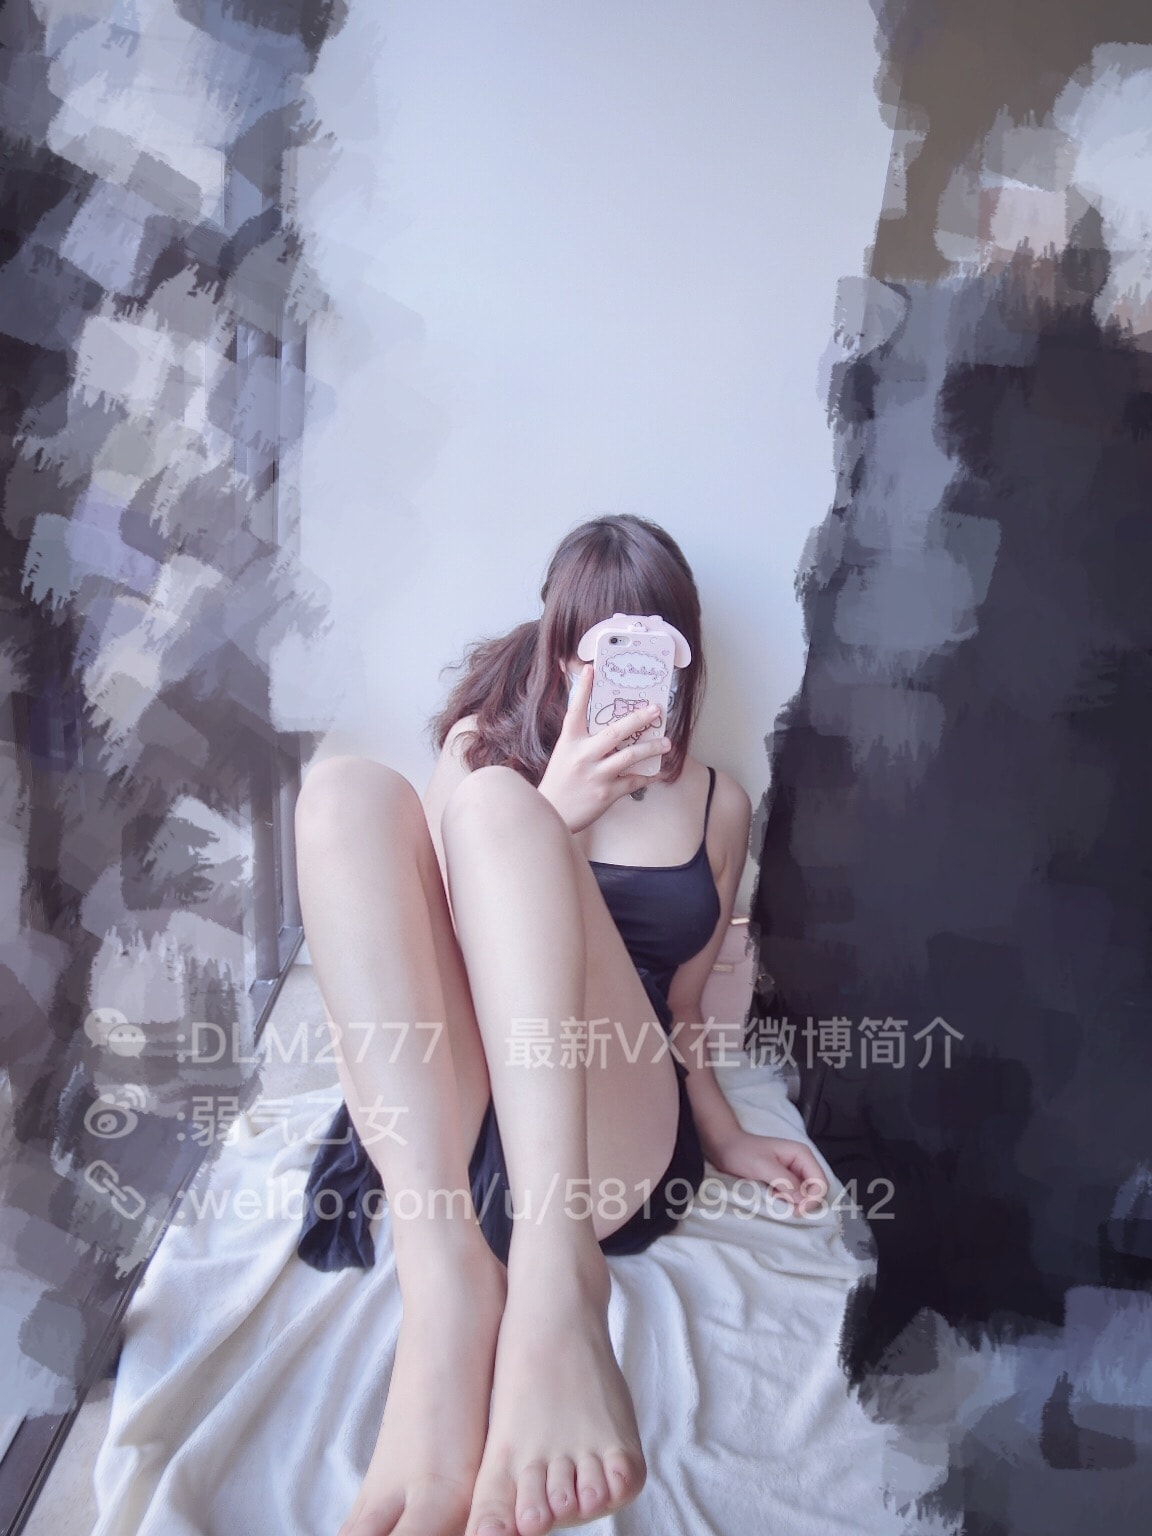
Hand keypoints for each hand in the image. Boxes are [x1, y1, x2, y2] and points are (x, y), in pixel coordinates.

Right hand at [537, 663, 670, 832]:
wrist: (552, 814)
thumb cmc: (560, 781)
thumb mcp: (565, 754)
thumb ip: (582, 738)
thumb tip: (609, 725)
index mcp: (569, 742)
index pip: (575, 710)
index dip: (584, 689)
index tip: (592, 669)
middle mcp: (582, 756)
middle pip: (615, 732)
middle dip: (638, 718)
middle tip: (655, 709)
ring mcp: (595, 775)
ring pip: (630, 756)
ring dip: (652, 748)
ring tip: (666, 742)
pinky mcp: (606, 794)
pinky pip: (633, 781)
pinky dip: (647, 776)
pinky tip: (657, 772)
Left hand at [705, 1129, 828, 1216]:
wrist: (725, 1147)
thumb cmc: (742, 1152)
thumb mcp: (763, 1166)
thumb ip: (785, 1181)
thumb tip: (801, 1198)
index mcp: (801, 1154)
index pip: (820, 1182)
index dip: (813, 1199)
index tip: (797, 1210)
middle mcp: (801, 1163)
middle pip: (815, 1191)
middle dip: (803, 1202)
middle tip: (785, 1206)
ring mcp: (793, 1173)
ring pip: (804, 1196)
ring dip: (793, 1202)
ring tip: (775, 1197)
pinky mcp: (784, 1181)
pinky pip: (793, 1196)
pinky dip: (785, 1201)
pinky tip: (772, 1196)